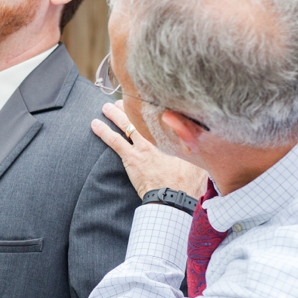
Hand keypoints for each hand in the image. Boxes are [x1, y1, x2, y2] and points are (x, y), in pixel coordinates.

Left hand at [92, 102, 207, 198]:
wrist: (173, 197)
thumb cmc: (187, 185)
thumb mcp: (198, 164)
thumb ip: (195, 152)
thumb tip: (202, 145)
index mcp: (175, 138)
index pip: (164, 118)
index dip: (154, 110)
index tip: (149, 102)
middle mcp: (158, 138)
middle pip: (143, 116)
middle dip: (132, 107)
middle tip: (124, 100)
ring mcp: (143, 147)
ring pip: (127, 124)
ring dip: (115, 114)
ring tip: (106, 107)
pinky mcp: (131, 158)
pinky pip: (114, 141)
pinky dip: (103, 131)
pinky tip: (95, 124)